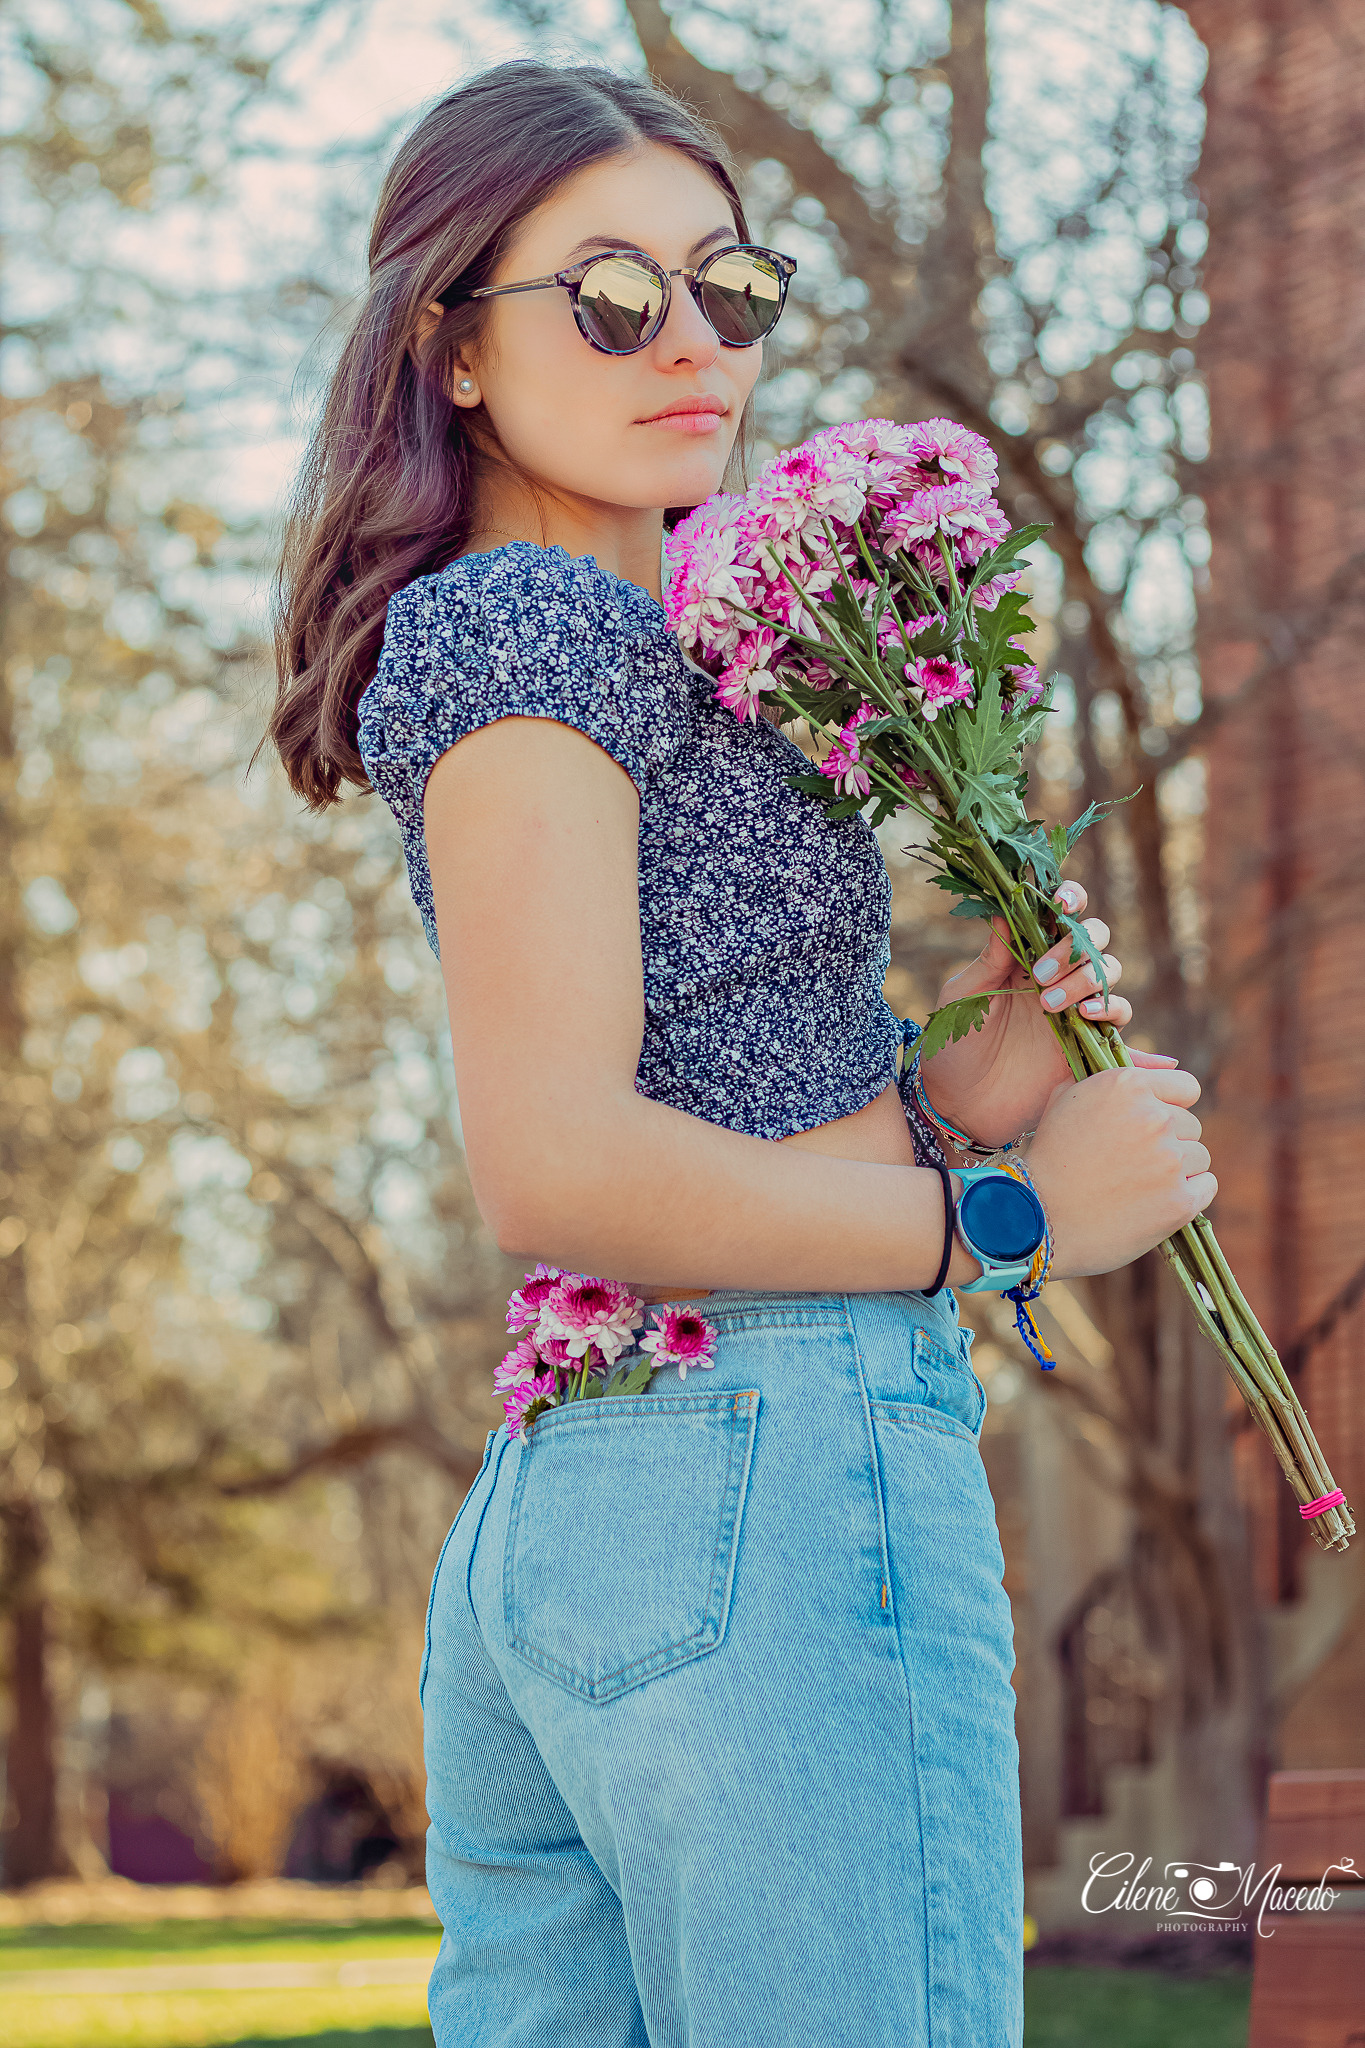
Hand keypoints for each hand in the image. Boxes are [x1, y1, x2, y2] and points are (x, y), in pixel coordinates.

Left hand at [918, 880, 1156, 1150]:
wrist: (961, 1106)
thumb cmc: (953, 1046)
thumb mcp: (962, 998)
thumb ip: (989, 960)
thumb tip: (1005, 913)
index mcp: (1024, 955)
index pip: (1058, 914)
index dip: (1069, 899)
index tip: (1061, 903)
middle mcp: (1057, 975)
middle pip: (1094, 938)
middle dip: (1075, 948)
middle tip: (1040, 976)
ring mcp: (1076, 1008)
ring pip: (1107, 973)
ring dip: (1086, 980)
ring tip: (1050, 1006)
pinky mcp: (1089, 1042)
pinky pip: (1119, 1018)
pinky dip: (1114, 1012)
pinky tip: (1088, 1018)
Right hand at [1025, 1063, 1215, 1277]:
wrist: (1034, 1218)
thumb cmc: (1046, 1158)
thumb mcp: (1064, 1100)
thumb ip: (1109, 1080)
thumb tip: (1158, 1065)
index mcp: (1127, 1085)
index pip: (1186, 1087)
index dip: (1170, 1105)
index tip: (1153, 1125)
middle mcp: (1154, 1117)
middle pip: (1191, 1125)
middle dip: (1169, 1141)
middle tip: (1134, 1163)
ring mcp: (1170, 1160)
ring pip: (1199, 1157)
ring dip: (1178, 1170)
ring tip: (1139, 1186)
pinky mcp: (1179, 1201)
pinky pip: (1206, 1187)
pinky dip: (1188, 1196)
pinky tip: (1156, 1202)